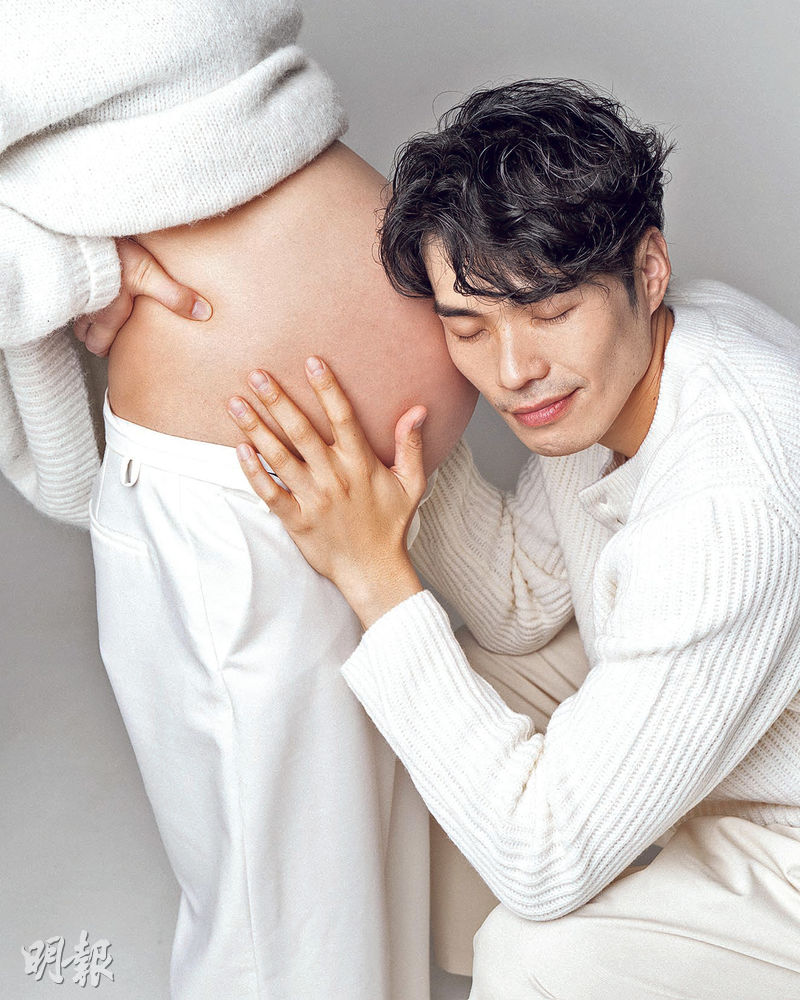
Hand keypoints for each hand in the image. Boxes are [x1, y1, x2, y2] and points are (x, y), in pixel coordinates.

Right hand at [73, 237, 212, 356]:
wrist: (84, 229)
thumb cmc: (115, 255)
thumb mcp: (149, 275)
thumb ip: (175, 296)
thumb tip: (204, 314)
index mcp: (105, 315)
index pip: (97, 345)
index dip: (105, 348)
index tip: (115, 345)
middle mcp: (85, 308)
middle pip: (83, 334)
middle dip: (95, 335)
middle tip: (110, 330)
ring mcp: (72, 292)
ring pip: (74, 315)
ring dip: (86, 315)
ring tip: (101, 309)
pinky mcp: (66, 274)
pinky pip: (66, 295)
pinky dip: (76, 295)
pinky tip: (89, 285)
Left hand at [226, 356, 426, 628]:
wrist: (373, 571)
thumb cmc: (390, 525)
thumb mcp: (411, 484)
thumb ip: (410, 445)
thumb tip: (417, 409)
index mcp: (361, 464)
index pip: (343, 417)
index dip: (327, 388)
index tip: (311, 361)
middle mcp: (335, 477)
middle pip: (302, 431)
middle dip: (278, 400)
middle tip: (256, 373)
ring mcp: (313, 499)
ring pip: (280, 458)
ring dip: (256, 429)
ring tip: (235, 403)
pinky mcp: (296, 520)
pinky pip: (270, 493)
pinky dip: (253, 472)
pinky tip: (239, 449)